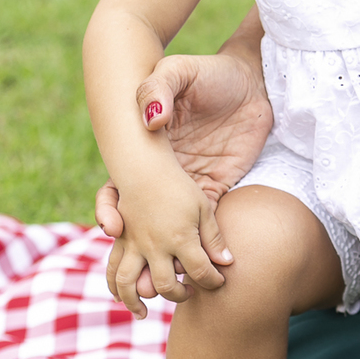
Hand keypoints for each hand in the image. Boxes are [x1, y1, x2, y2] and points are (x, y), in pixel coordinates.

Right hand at [94, 49, 270, 297]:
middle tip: (139, 275)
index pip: (116, 189)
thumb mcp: (179, 71)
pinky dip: (204, 251)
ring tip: (165, 286)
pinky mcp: (217, 188)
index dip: (109, 210)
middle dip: (133, 253)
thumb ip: (159, 88)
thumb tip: (152, 118)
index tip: (114, 227)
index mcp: (144, 152)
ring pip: (171, 232)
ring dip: (167, 261)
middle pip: (139, 221)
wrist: (250, 76)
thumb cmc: (207, 72)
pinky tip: (207, 271)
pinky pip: (208, 228)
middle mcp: (162, 174)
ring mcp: (189, 185)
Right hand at [105, 174, 233, 319]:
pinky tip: (121, 298)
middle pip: (166, 285)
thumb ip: (214, 238)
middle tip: (191, 293)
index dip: (213, 281)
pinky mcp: (121, 242)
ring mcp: (134, 245)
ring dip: (136, 302)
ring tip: (143, 314)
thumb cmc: (179, 187)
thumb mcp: (204, 208)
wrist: (146, 168)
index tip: (219, 282)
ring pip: (130, 284)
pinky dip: (114, 288)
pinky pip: (112, 270)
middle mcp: (155, 246)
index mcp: (180, 238)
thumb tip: (227, 263)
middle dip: (180, 295)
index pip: (201, 271)